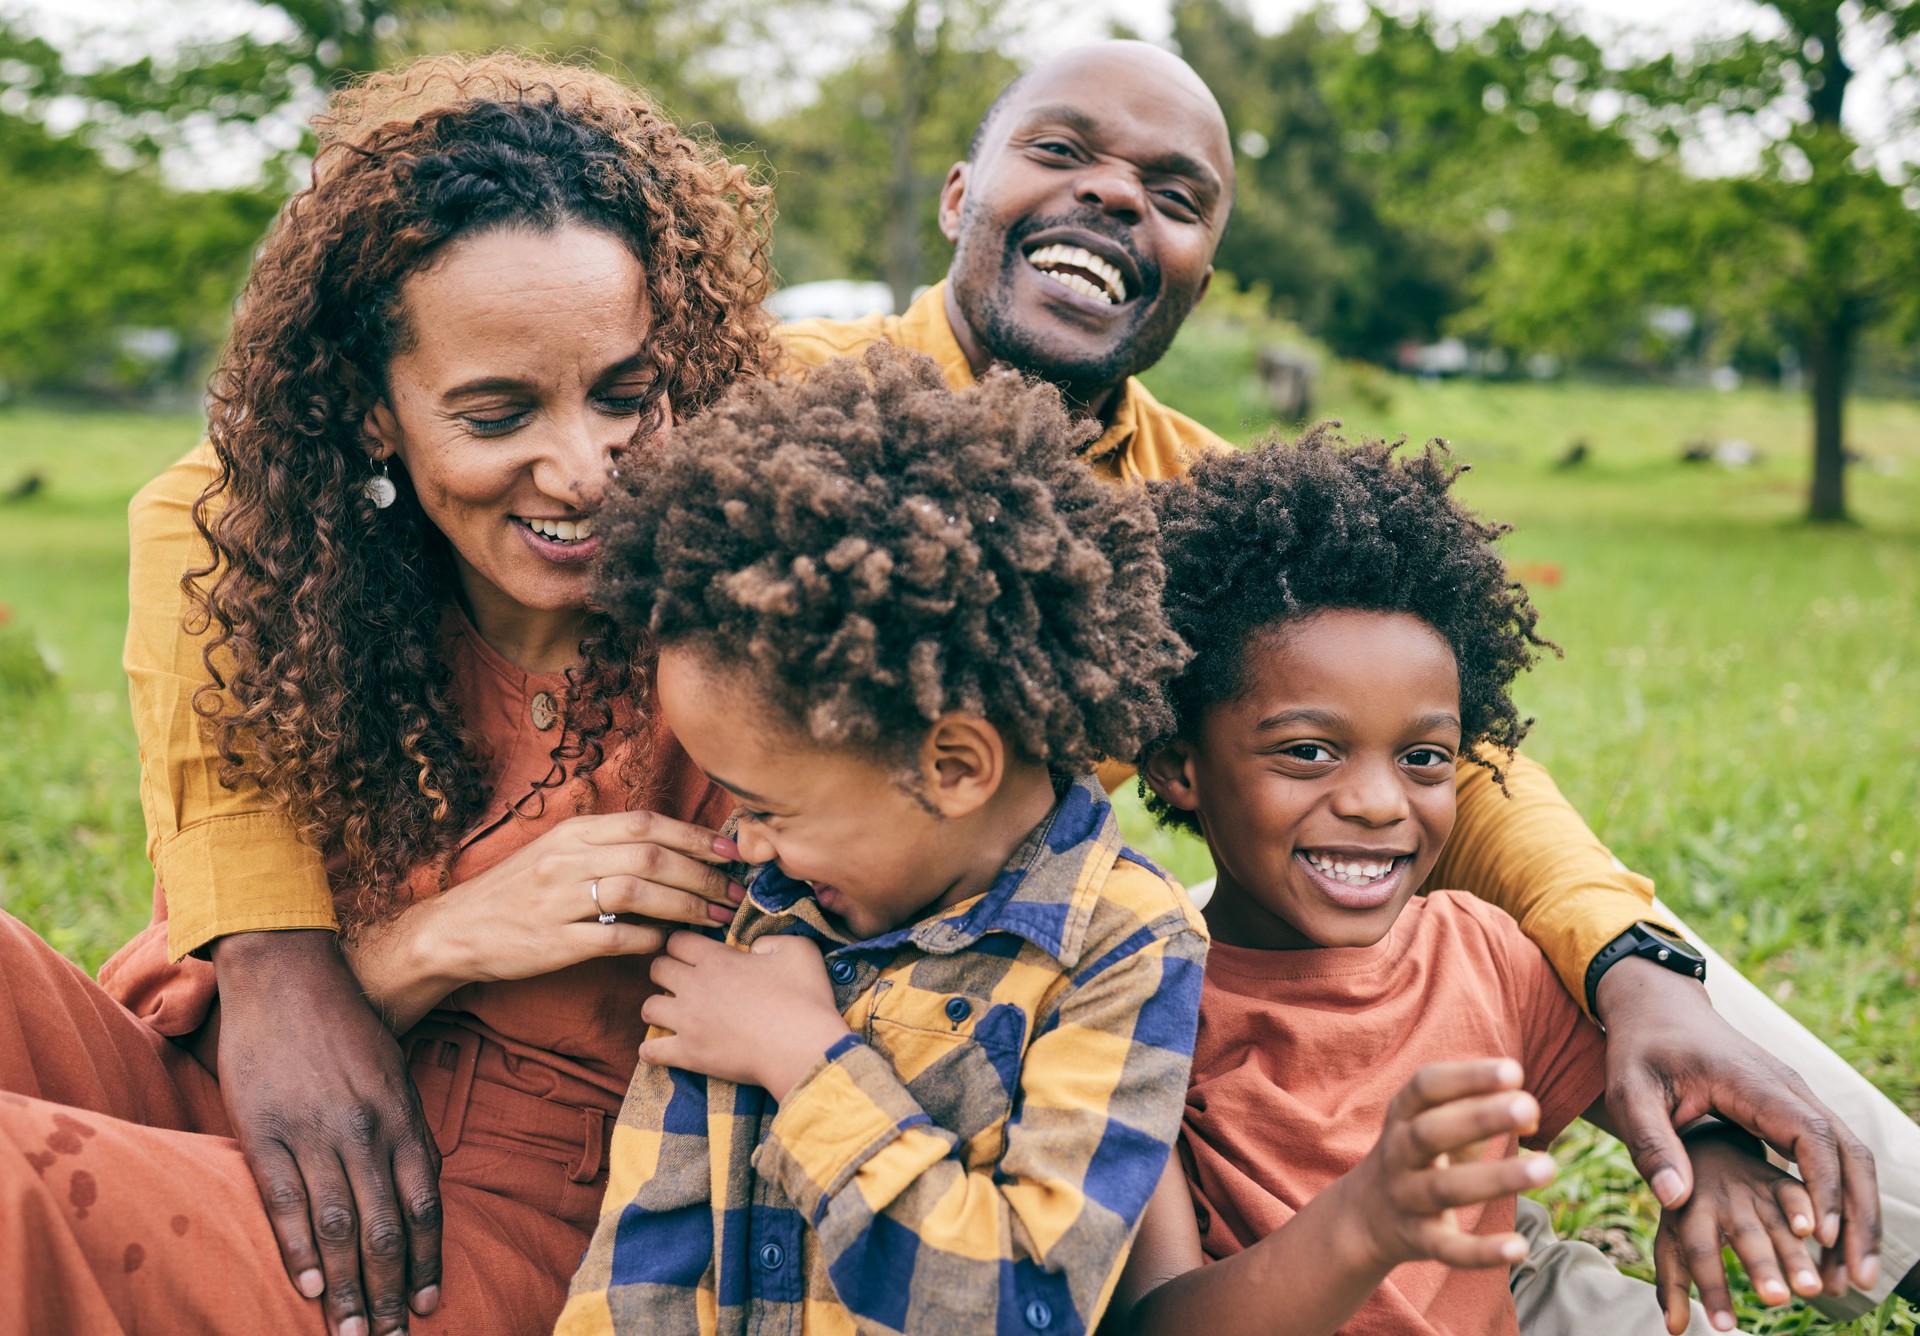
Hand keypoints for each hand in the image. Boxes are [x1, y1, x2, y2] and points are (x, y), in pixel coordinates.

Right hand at [212, 930, 441, 1335]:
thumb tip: (415, 1192)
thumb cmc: (346, 1023)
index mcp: (402, 1113)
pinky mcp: (264, 1130)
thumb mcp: (393, 1070)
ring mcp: (313, 1132)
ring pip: (337, 1228)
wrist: (287, 972)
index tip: (432, 1303)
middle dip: (392, 1291)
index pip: (424, 1203)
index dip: (429, 1259)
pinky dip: (299, 1251)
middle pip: (383, 1227)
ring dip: (349, 1289)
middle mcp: (364, 1129)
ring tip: (355, 1333)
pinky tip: (312, 1288)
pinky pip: (285, 1203)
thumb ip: (404, 1130)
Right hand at [346, 810, 746, 1032]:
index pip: (646, 823)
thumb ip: (609, 845)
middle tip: (735, 892)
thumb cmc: (519, 891)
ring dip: (686, 906)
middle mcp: (567, 860)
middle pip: (651, 858)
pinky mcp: (553, 942)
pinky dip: (647, 940)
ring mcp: (558, 901)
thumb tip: (674, 847)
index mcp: (574, 833)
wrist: (456, 930)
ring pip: (637, 894)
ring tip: (716, 919)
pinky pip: (613, 938)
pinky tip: (669, 944)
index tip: (730, 851)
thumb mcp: (558, 851)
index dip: (694, 835)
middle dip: (703, 874)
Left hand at [639, 932, 849, 1098]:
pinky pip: (650, 1051)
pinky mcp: (688, 1054)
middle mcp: (695, 985)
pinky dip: (652, 1050)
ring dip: (658, 1008)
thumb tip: (753, 948)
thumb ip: (770, 939)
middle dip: (666, 971)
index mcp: (718, 958)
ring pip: (648, 1007)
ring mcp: (687, 1021)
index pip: (678, 939)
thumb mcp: (799, 950)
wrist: (802, 1048)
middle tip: (682, 981)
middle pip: (657, 968)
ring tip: (674, 1014)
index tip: (693, 953)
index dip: (683, 943)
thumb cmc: (804, 998)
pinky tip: (664, 1048)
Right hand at [1340, 1059, 1556, 1272]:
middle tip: (1527, 1106)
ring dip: (1495, 1178)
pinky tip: (1520, 1247)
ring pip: (1445, 1189)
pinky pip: (1448, 1248)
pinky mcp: (1418, 1241)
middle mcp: (1397, 1153)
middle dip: (1479, 1118)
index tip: (1513, 1071)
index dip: (1467, 1077)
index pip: (1426, 1087)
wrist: (1364, 1216)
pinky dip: (1481, 1251)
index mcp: (1402, 1115)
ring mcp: (1404, 1197)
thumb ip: (1480, 1111)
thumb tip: (1532, 1113)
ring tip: (1547, 1166)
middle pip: (1431, 1133)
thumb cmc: (1419, 1156)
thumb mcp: (1437, 1125)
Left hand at [1595, 958, 1879, 1294]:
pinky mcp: (1792, 1112)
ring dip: (1859, 1214)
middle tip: (1857, 1278)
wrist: (1658, 1007)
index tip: (1819, 1236)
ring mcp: (1796, 1099)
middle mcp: (1788, 1088)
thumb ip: (1649, 1141)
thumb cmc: (1640, 1048)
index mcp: (1752, 1081)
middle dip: (1859, 1215)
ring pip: (1850, 1157)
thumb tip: (1675, 1201)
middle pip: (1849, 1151)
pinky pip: (1831, 1157)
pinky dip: (1841, 1199)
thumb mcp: (1628, 1090)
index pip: (1809, 1134)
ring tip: (1854, 1276)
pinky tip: (1833, 1245)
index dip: (1821, 1186)